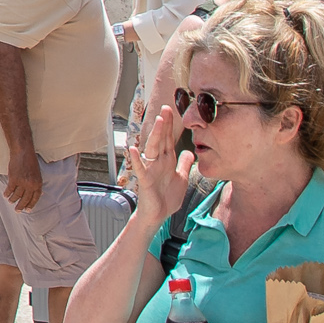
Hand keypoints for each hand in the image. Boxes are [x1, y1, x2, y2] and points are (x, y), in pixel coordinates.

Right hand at [2, 155, 46, 212]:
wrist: (23, 152)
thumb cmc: (30, 161)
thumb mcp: (37, 173)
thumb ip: (36, 184)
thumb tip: (38, 194)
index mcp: (38, 184)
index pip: (35, 198)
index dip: (31, 205)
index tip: (27, 210)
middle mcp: (31, 185)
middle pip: (25, 199)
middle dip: (21, 206)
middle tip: (17, 211)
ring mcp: (22, 182)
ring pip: (17, 195)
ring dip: (13, 200)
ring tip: (10, 202)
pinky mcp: (13, 179)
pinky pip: (10, 190)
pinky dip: (7, 193)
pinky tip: (5, 195)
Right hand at [129, 93, 196, 217]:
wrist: (158, 214)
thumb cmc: (167, 197)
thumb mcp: (182, 179)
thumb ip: (185, 164)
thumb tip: (191, 151)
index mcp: (167, 161)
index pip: (169, 139)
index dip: (170, 125)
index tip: (172, 110)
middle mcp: (158, 162)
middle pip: (161, 140)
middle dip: (164, 124)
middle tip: (166, 108)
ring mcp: (151, 170)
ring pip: (153, 149)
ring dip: (155, 135)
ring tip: (158, 121)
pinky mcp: (145, 181)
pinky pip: (140, 168)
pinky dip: (136, 159)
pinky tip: (132, 149)